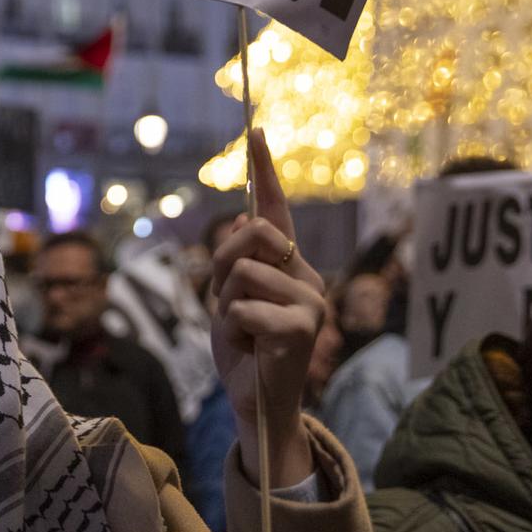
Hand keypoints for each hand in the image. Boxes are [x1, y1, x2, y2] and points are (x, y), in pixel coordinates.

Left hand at [208, 128, 325, 489]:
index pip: (276, 211)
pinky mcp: (302, 328)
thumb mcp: (228, 299)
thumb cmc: (243, 349)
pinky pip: (245, 308)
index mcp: (287, 265)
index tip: (255, 131)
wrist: (254, 400)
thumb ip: (235, 264)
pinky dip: (234, 328)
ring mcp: (309, 301)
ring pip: (242, 273)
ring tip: (243, 332)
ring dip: (226, 305)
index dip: (265, 170)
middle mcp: (306, 275)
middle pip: (250, 234)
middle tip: (230, 305)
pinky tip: (251, 348)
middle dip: (222, 266)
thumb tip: (241, 225)